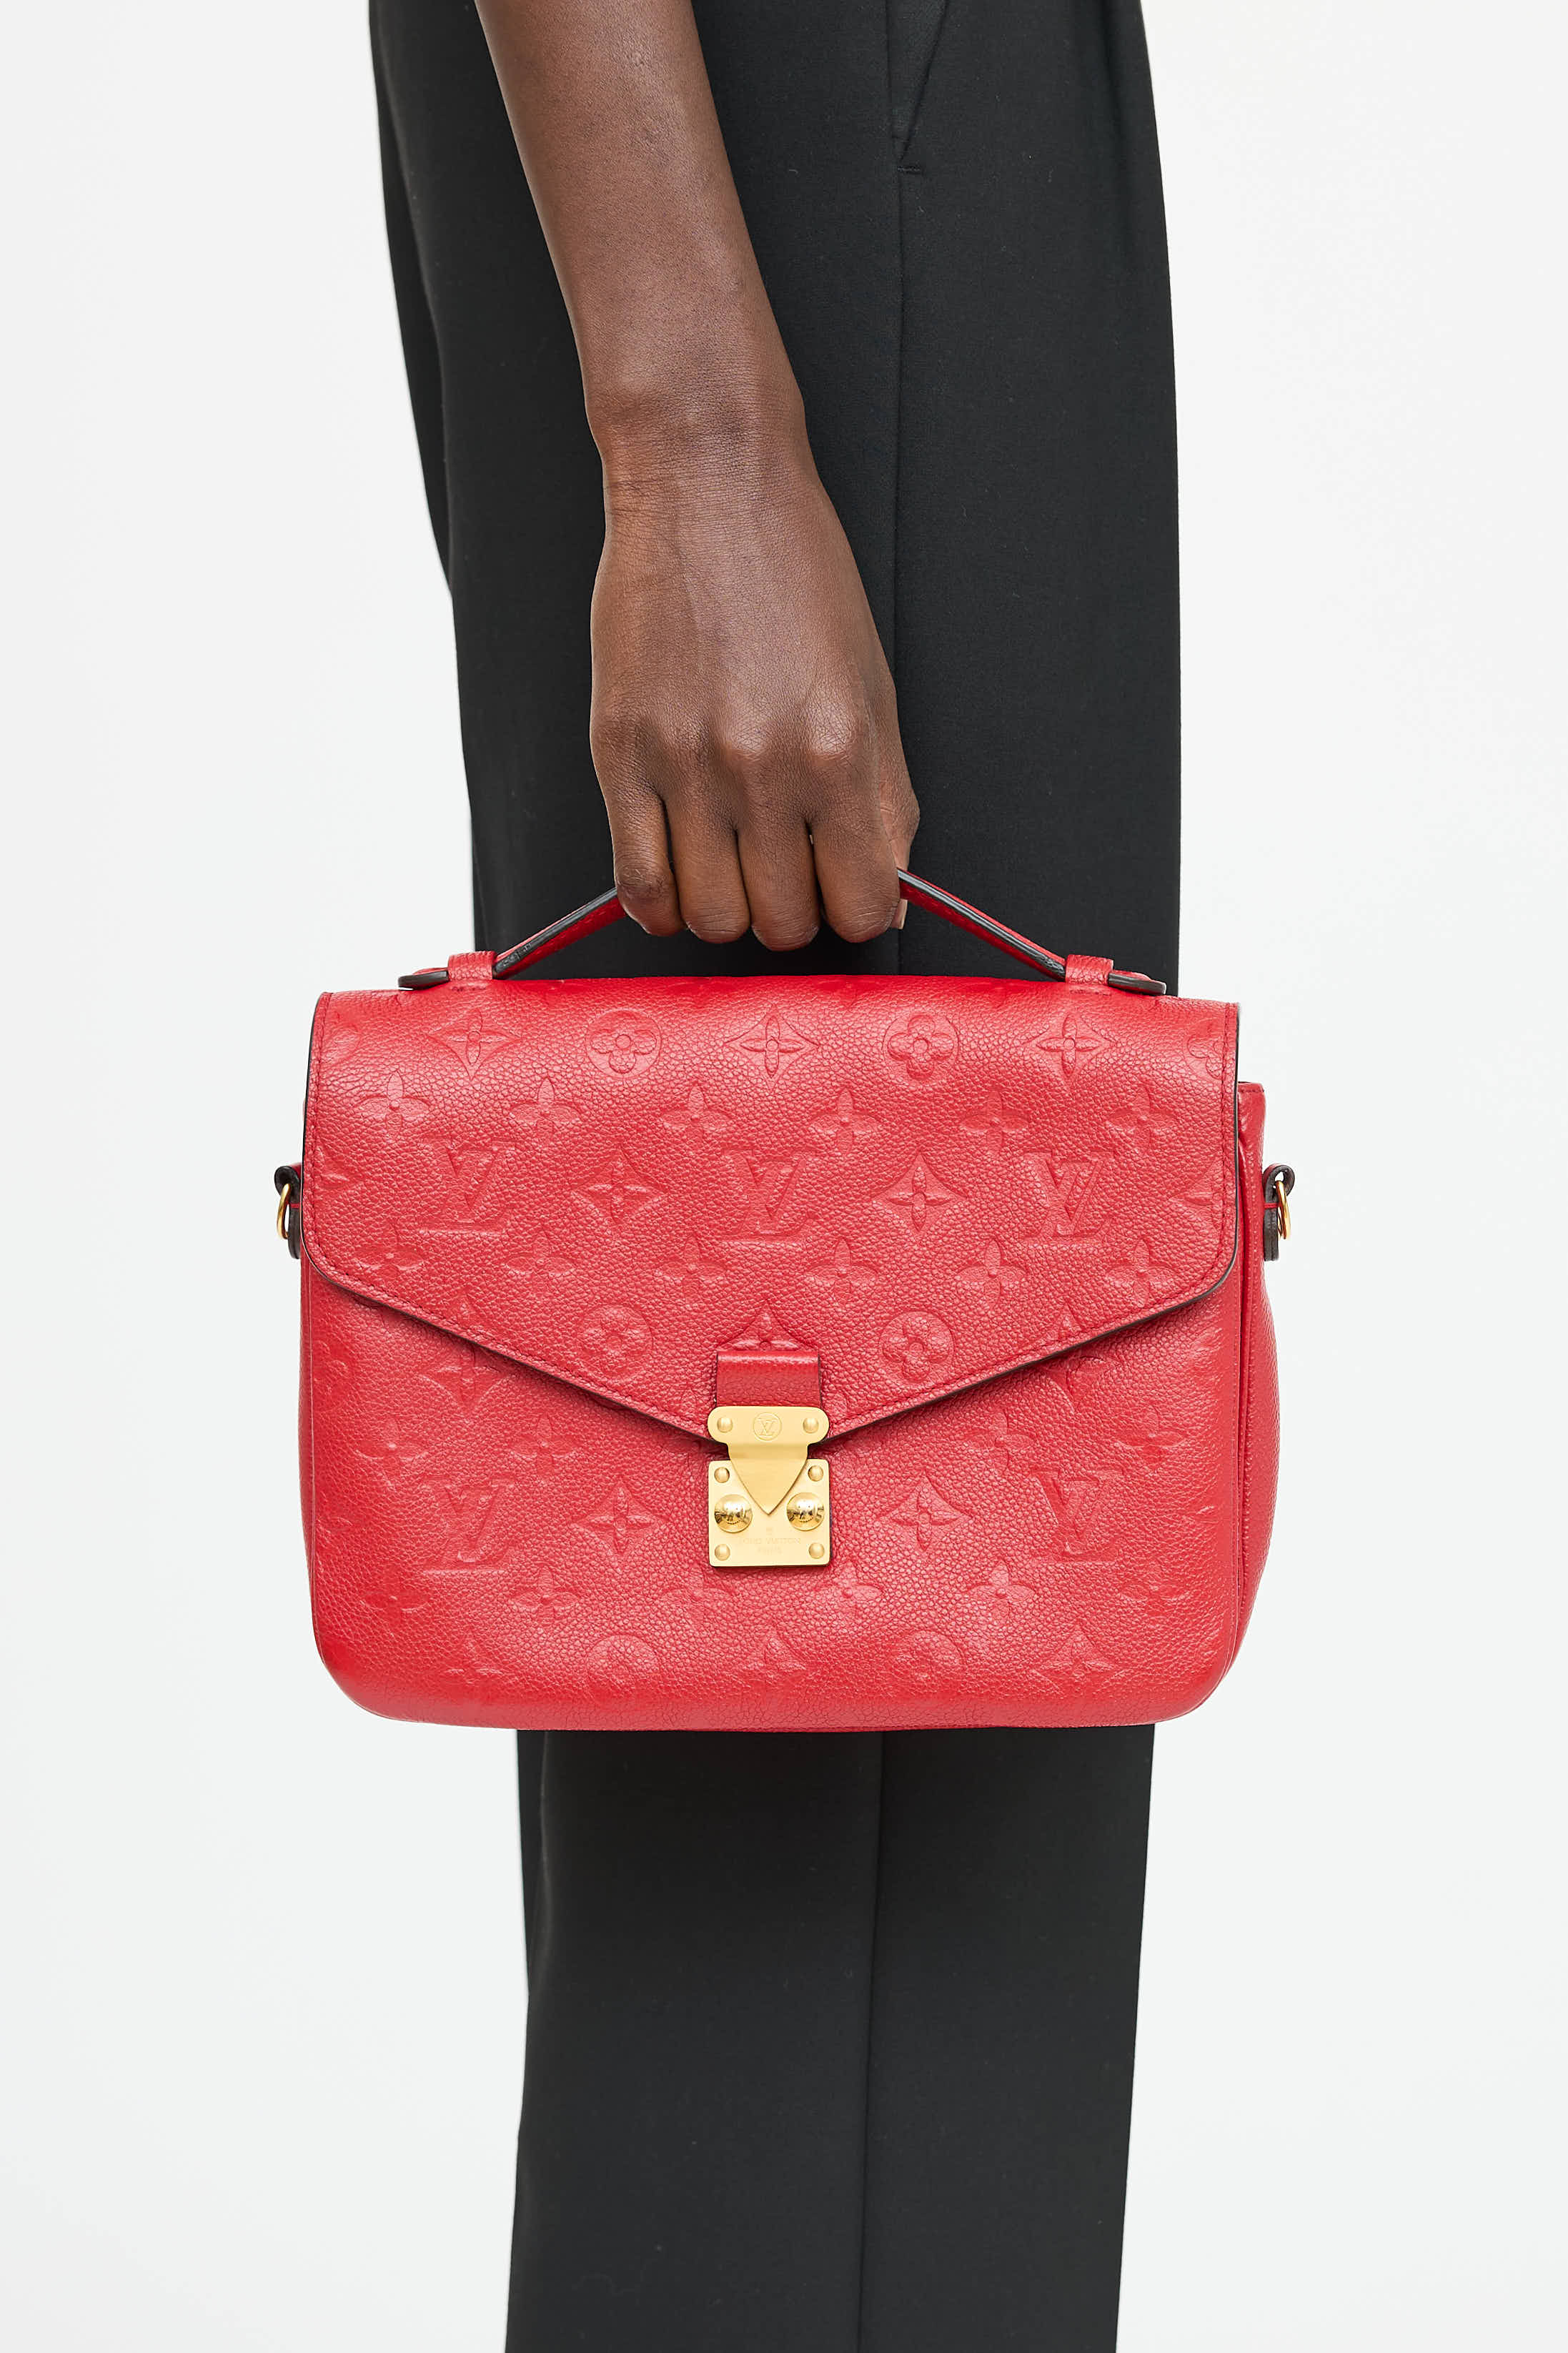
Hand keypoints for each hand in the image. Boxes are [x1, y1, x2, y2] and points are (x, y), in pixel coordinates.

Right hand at [589, 423, 918, 949]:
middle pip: (780, 923)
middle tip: (784, 869)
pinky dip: (660, 902)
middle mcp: (764, 766)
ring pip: (709, 917)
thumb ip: (886, 802)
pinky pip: (637, 882)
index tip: (842, 891)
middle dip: (790, 912)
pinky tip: (677, 873)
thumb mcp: (873, 687)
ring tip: (730, 865)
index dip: (856, 912)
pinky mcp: (620, 751)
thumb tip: (886, 900)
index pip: (861, 909)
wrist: (709, 485)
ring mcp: (686, 763)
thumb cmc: (798, 578)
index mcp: (841, 751)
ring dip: (725, 910)